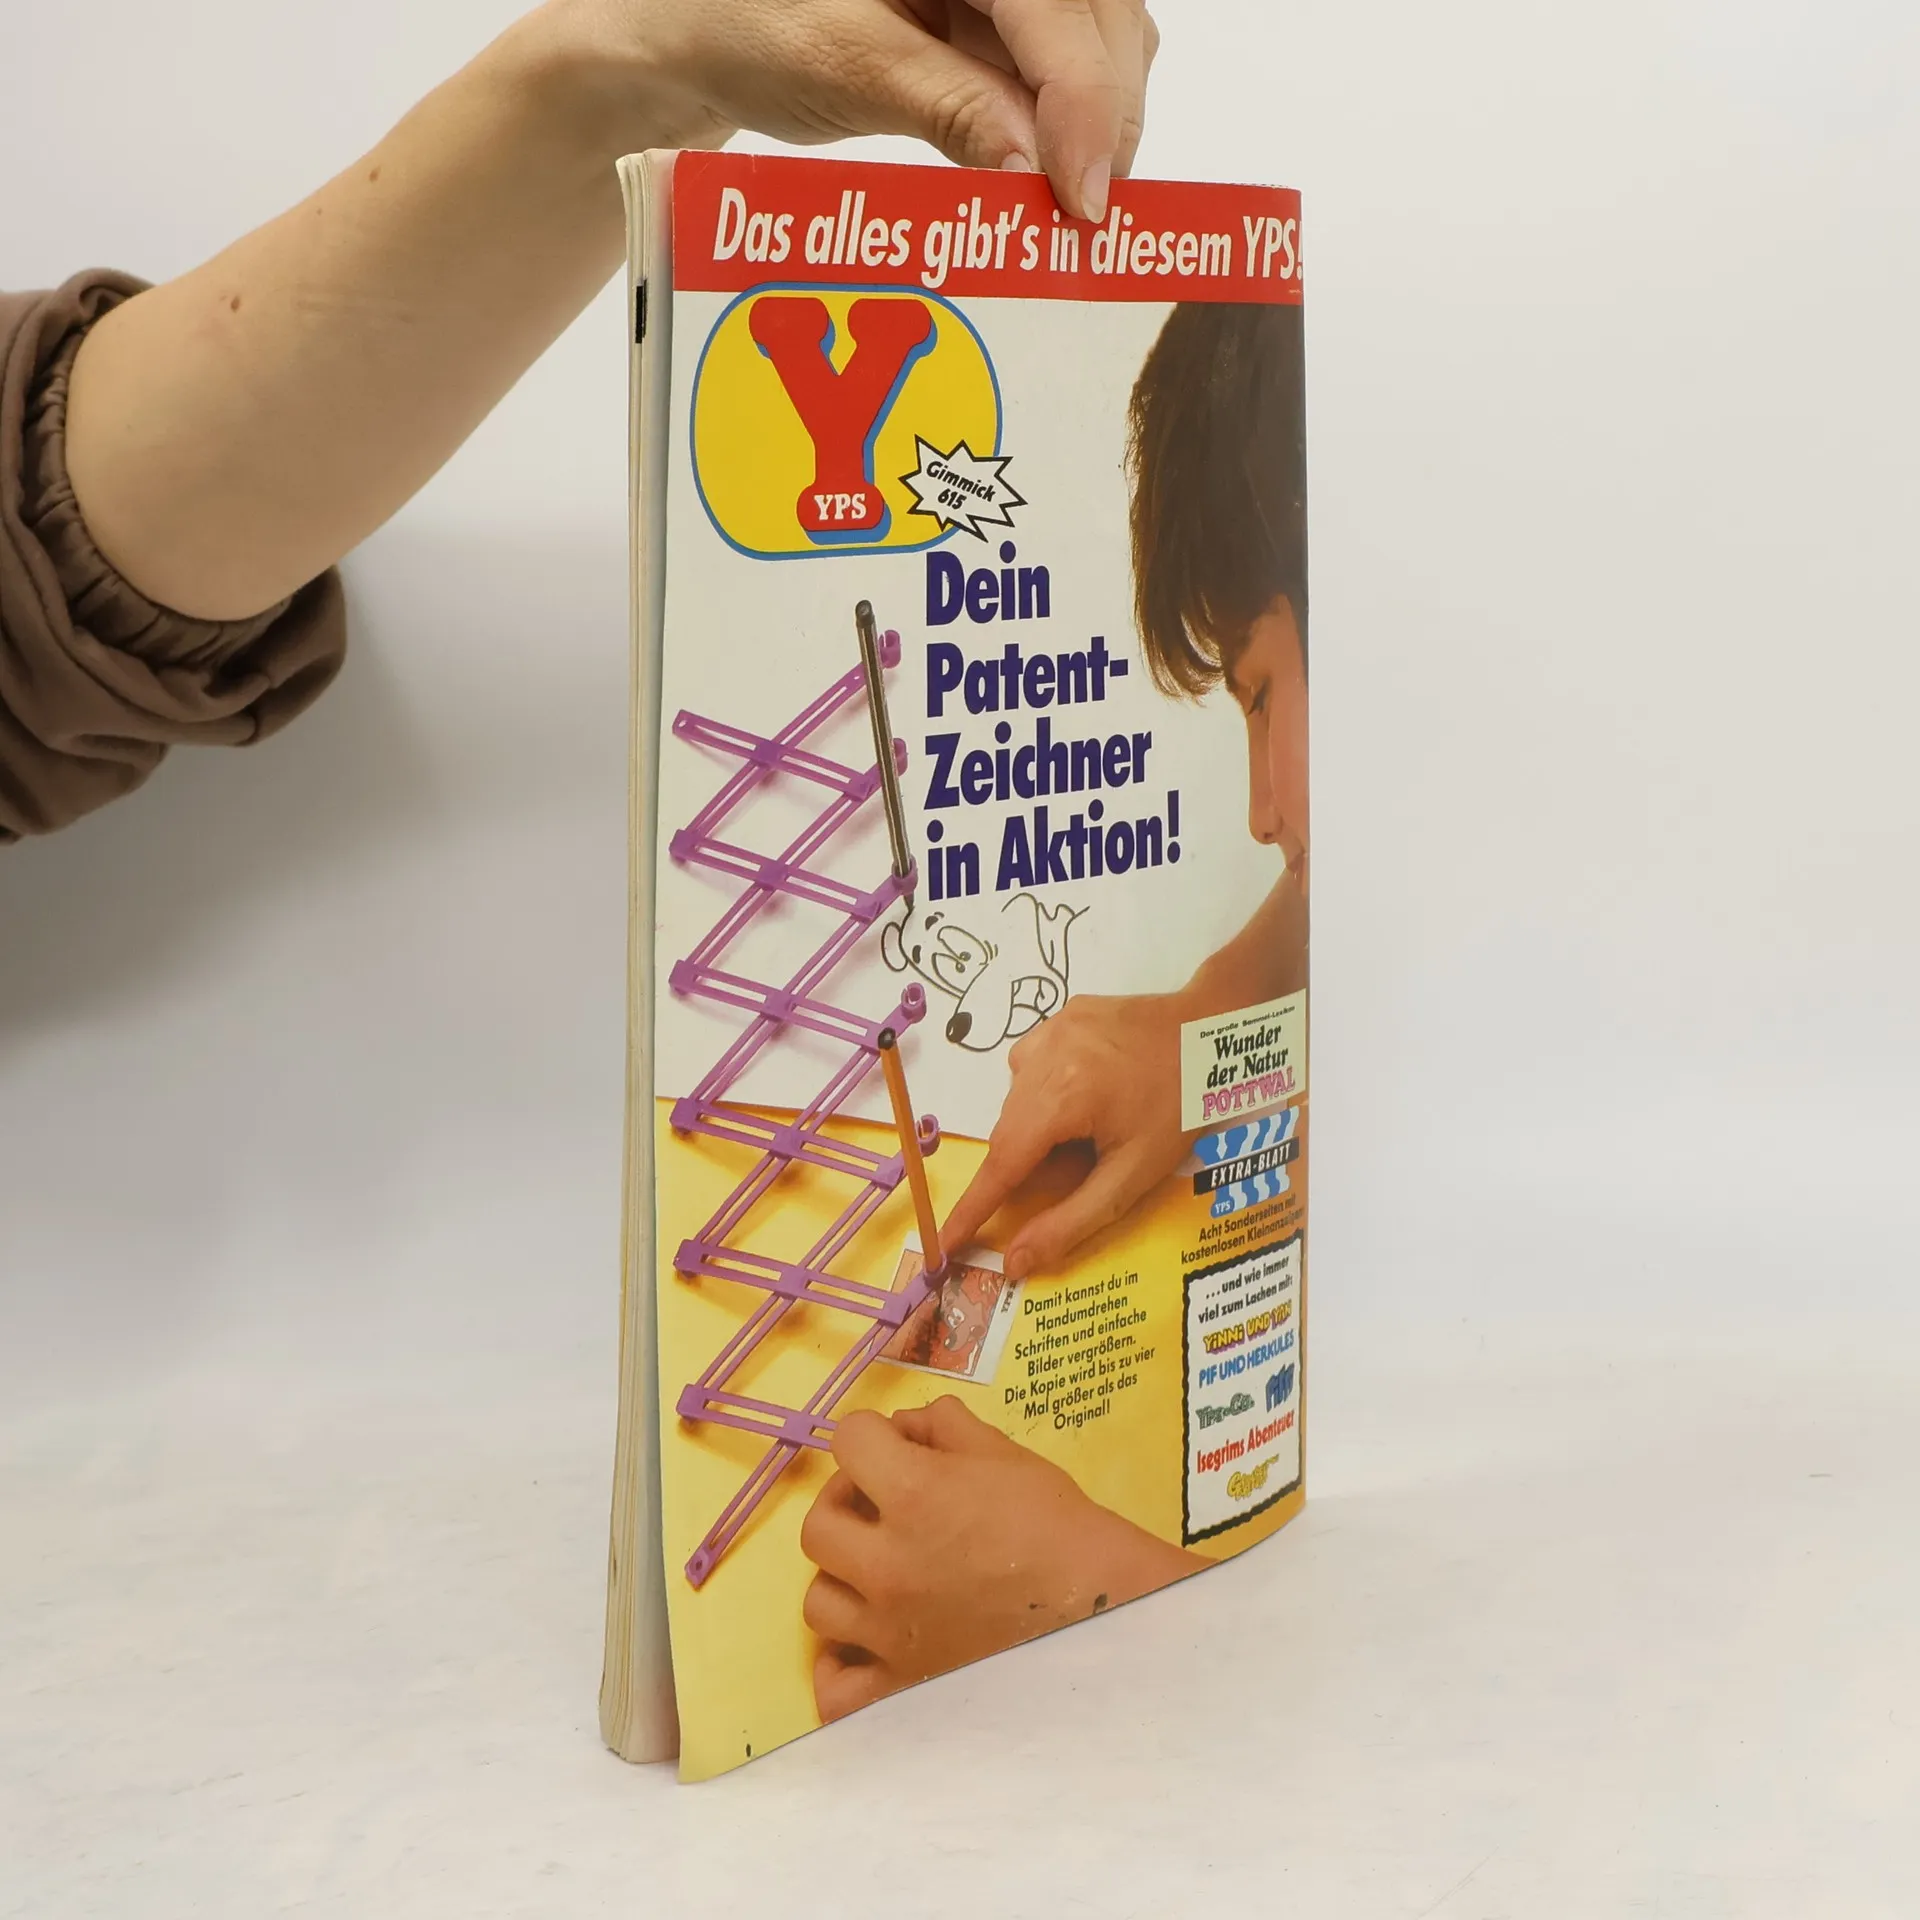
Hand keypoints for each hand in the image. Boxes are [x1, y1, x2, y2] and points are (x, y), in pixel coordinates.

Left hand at [549, 0, 1158, 218]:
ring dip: (1092, 125)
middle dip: (1103, 117)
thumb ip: (947, 105)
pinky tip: (1046, 181)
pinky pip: (1059, 68)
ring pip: (1097, 44)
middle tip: (1083, 218)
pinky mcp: (998, 20)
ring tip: (1065, 206)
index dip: (1084, 103)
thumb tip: (1031, 168)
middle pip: (1101, 20)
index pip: (1058, 8)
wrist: (702, 32)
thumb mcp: (843, 67)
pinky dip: (1063, 127)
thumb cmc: (749, 26)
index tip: (1082, 198)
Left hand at [800, 1396, 1201, 1719]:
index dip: (872, 1436)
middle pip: (818, 1525)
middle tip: (884, 1508)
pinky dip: (839, 1667)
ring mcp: (886, 1634)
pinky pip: (834, 1688)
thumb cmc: (1062, 1527)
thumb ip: (948, 1428)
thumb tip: (910, 1427)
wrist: (1105, 1614)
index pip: (848, 1442)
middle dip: (847, 1504)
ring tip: (880, 1577)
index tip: (898, 1448)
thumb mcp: (1008, 1456)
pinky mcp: (899, 1690)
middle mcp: (885, 1565)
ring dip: (844, 1579)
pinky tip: (865, 1649)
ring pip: (819, 1602)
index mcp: (912, 1496)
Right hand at [941, 990, 1187, 1277]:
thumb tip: (1016, 1260)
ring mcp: (1050, 1029)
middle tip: (1086, 1162)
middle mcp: (1043, 1056)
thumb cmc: (1183, 1107)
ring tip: (1098, 1122)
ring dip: (1041, 1125)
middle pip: (1011, 1132)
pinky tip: (1089, 1090)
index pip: (1002, 1165)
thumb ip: (1072, 1220)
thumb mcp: (1134, 1175)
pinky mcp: (1061, 1014)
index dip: (972, 1209)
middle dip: (1033, 1161)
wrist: (1215, 1029)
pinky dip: (1048, 1090)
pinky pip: (1034, 1066)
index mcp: (1061, 1096)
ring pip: (1019, 1099)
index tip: (942, 1243)